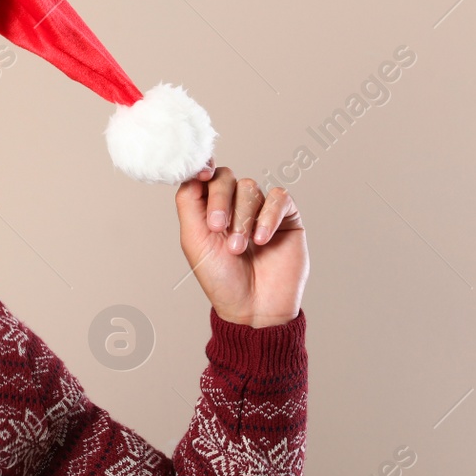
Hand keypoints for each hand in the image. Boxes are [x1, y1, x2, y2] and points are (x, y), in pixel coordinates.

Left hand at [174, 159, 307, 327]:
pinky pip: (279, 198)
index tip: (203, 175)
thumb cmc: (221, 278)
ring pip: (250, 188)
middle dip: (220, 200)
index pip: (205, 177)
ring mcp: (261, 210)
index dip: (203, 170)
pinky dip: (268, 216)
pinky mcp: (286, 217)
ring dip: (242, 217)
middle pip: (226, 178)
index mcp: (209, 209)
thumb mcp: (194, 239)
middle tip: (217, 227)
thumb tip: (192, 171)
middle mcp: (235, 206)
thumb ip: (188, 202)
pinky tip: (262, 240)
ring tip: (239, 248)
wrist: (254, 306)